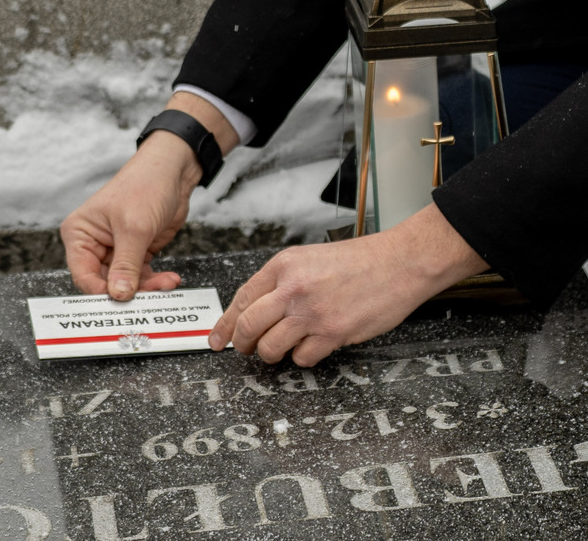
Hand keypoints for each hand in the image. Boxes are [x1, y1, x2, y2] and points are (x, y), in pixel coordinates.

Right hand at [60, 130, 198, 299]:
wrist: (173, 172)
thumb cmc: (144, 186)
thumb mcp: (134, 228)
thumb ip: (126, 265)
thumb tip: (118, 295)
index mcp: (80, 234)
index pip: (83, 275)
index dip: (101, 292)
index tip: (121, 300)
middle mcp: (93, 244)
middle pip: (105, 283)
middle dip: (128, 290)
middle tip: (149, 297)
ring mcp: (115, 250)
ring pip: (125, 282)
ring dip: (147, 287)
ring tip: (166, 283)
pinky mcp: (135, 252)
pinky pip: (141, 276)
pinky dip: (155, 281)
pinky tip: (169, 279)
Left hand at [208, 203, 488, 365]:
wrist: (400, 263)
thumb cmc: (359, 261)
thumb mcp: (309, 259)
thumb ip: (280, 282)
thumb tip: (253, 311)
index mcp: (283, 265)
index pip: (241, 299)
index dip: (225, 324)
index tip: (217, 340)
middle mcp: (292, 288)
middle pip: (248, 326)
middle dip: (243, 344)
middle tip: (247, 349)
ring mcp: (311, 312)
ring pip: (270, 347)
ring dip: (272, 354)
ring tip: (282, 347)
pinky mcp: (332, 333)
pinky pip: (301, 358)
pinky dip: (303, 357)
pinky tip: (313, 345)